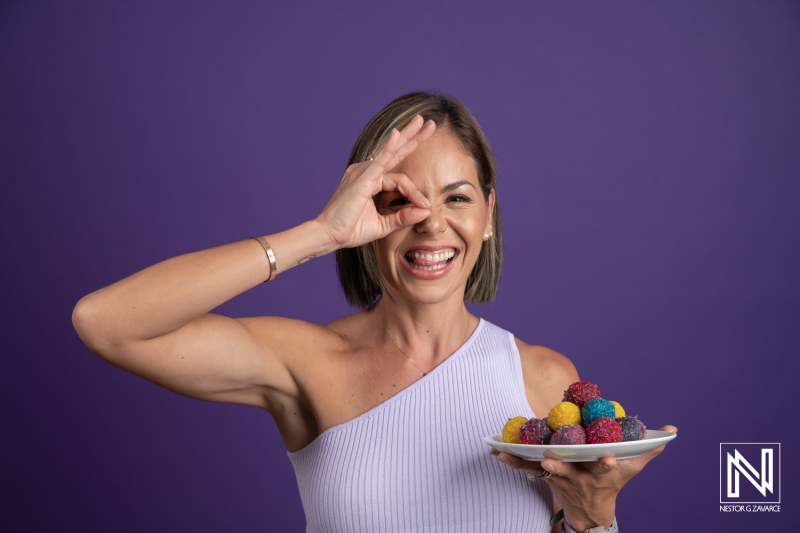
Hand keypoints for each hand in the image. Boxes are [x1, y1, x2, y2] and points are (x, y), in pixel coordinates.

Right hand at [316, 114, 435, 248]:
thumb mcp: (383, 225)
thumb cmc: (349, 229)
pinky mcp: (361, 179)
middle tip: (429, 123)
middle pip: (395, 152)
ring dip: (408, 136)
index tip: (426, 207)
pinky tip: (398, 135)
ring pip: (391, 152)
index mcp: (370, 181)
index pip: (399, 180)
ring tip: (423, 121)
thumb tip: (426, 211)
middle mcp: (366, 172)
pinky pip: (378, 161)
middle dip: (413, 137)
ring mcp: (363, 173)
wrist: (328, 235)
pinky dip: (389, 148)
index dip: (415, 192)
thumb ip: (403, 217)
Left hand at [491, 425, 677, 530]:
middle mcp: (579, 477)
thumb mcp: (632, 467)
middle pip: (568, 471)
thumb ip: (648, 447)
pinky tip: (495, 450)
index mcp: (600, 472)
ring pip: (540, 469)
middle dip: (559, 466)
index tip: (609, 456)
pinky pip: (524, 468)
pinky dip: (510, 460)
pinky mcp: (543, 476)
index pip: (606, 467)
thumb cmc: (612, 481)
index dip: (607, 462)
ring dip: (523, 462)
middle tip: (550, 458)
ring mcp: (559, 478)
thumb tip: (671, 430)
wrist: (589, 509)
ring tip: (505, 453)